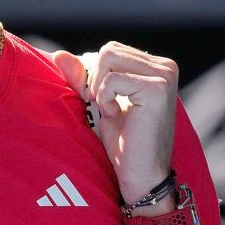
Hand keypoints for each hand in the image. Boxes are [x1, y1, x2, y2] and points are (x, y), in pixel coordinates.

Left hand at [53, 42, 178, 202]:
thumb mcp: (97, 101)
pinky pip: (112, 79)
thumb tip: (59, 54)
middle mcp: (165, 66)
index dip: (95, 75)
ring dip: (100, 88)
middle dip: (95, 79)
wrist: (140, 173)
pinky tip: (117, 115)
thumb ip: (80, 76)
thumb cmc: (121, 140)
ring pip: (108, 58)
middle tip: (105, 106)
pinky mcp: (157, 89)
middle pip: (108, 51)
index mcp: (155, 66)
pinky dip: (105, 98)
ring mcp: (164, 76)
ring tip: (112, 111)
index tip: (104, 102)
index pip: (109, 51)